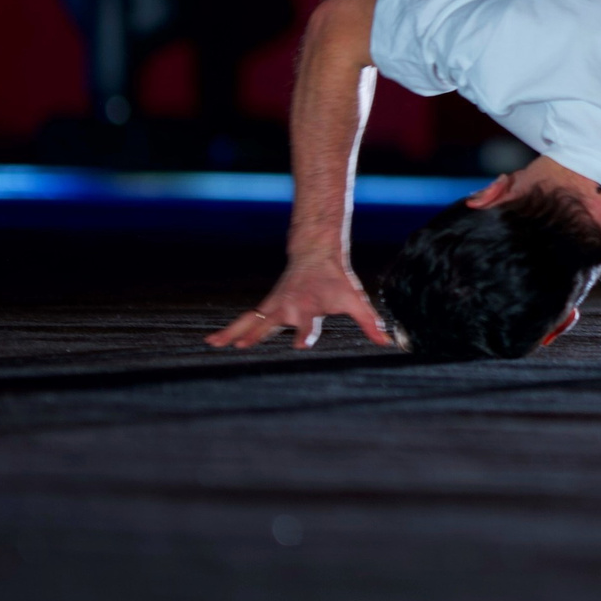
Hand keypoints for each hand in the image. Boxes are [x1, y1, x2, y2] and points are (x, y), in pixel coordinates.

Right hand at [207, 257, 388, 349]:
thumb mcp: (355, 300)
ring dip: (233, 333)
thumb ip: (369, 322)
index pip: (307, 325)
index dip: (305, 335)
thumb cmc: (337, 280)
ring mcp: (274, 307)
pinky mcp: (267, 307)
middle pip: (269, 324)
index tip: (300, 345)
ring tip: (213, 345)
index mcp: (307, 309)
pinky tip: (213, 342)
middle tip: (241, 348)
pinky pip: (246, 320)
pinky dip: (230, 330)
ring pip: (250, 321)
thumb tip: (387, 342)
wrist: (316, 253)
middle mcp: (287, 309)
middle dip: (256, 335)